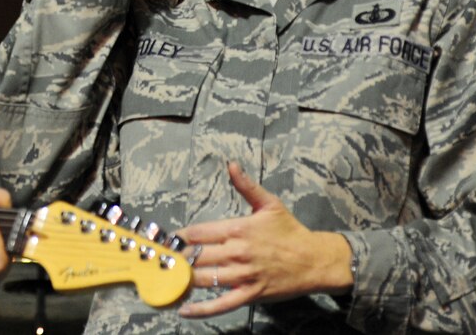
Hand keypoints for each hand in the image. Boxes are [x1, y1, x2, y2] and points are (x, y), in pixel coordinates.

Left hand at [177, 162, 352, 317]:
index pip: (199, 233)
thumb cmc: (290, 231)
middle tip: (160, 262)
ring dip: (183, 280)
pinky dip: (202, 309)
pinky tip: (185, 310)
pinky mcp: (251, 294)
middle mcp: (237, 252)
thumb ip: (246, 186)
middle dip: (177, 259)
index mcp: (238, 229)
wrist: (316, 260)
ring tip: (165, 280)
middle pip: (197, 256)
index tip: (165, 241)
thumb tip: (231, 165)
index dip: (179, 237)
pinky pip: (222, 304)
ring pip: (205, 279)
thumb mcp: (269, 204)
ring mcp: (243, 275)